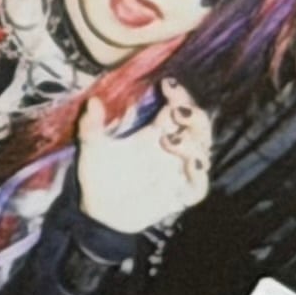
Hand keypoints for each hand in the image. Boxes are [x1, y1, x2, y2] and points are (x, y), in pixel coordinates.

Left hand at [74, 80, 213, 238]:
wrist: (97, 210)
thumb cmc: (98, 174)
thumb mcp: (92, 147)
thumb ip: (91, 125)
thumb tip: (93, 102)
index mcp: (156, 133)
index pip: (178, 108)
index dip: (179, 95)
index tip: (168, 84)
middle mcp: (173, 150)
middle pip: (199, 127)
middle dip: (194, 115)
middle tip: (177, 110)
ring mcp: (178, 172)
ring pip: (204, 152)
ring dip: (193, 143)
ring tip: (170, 139)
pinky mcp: (179, 196)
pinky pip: (199, 186)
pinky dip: (199, 175)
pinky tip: (192, 164)